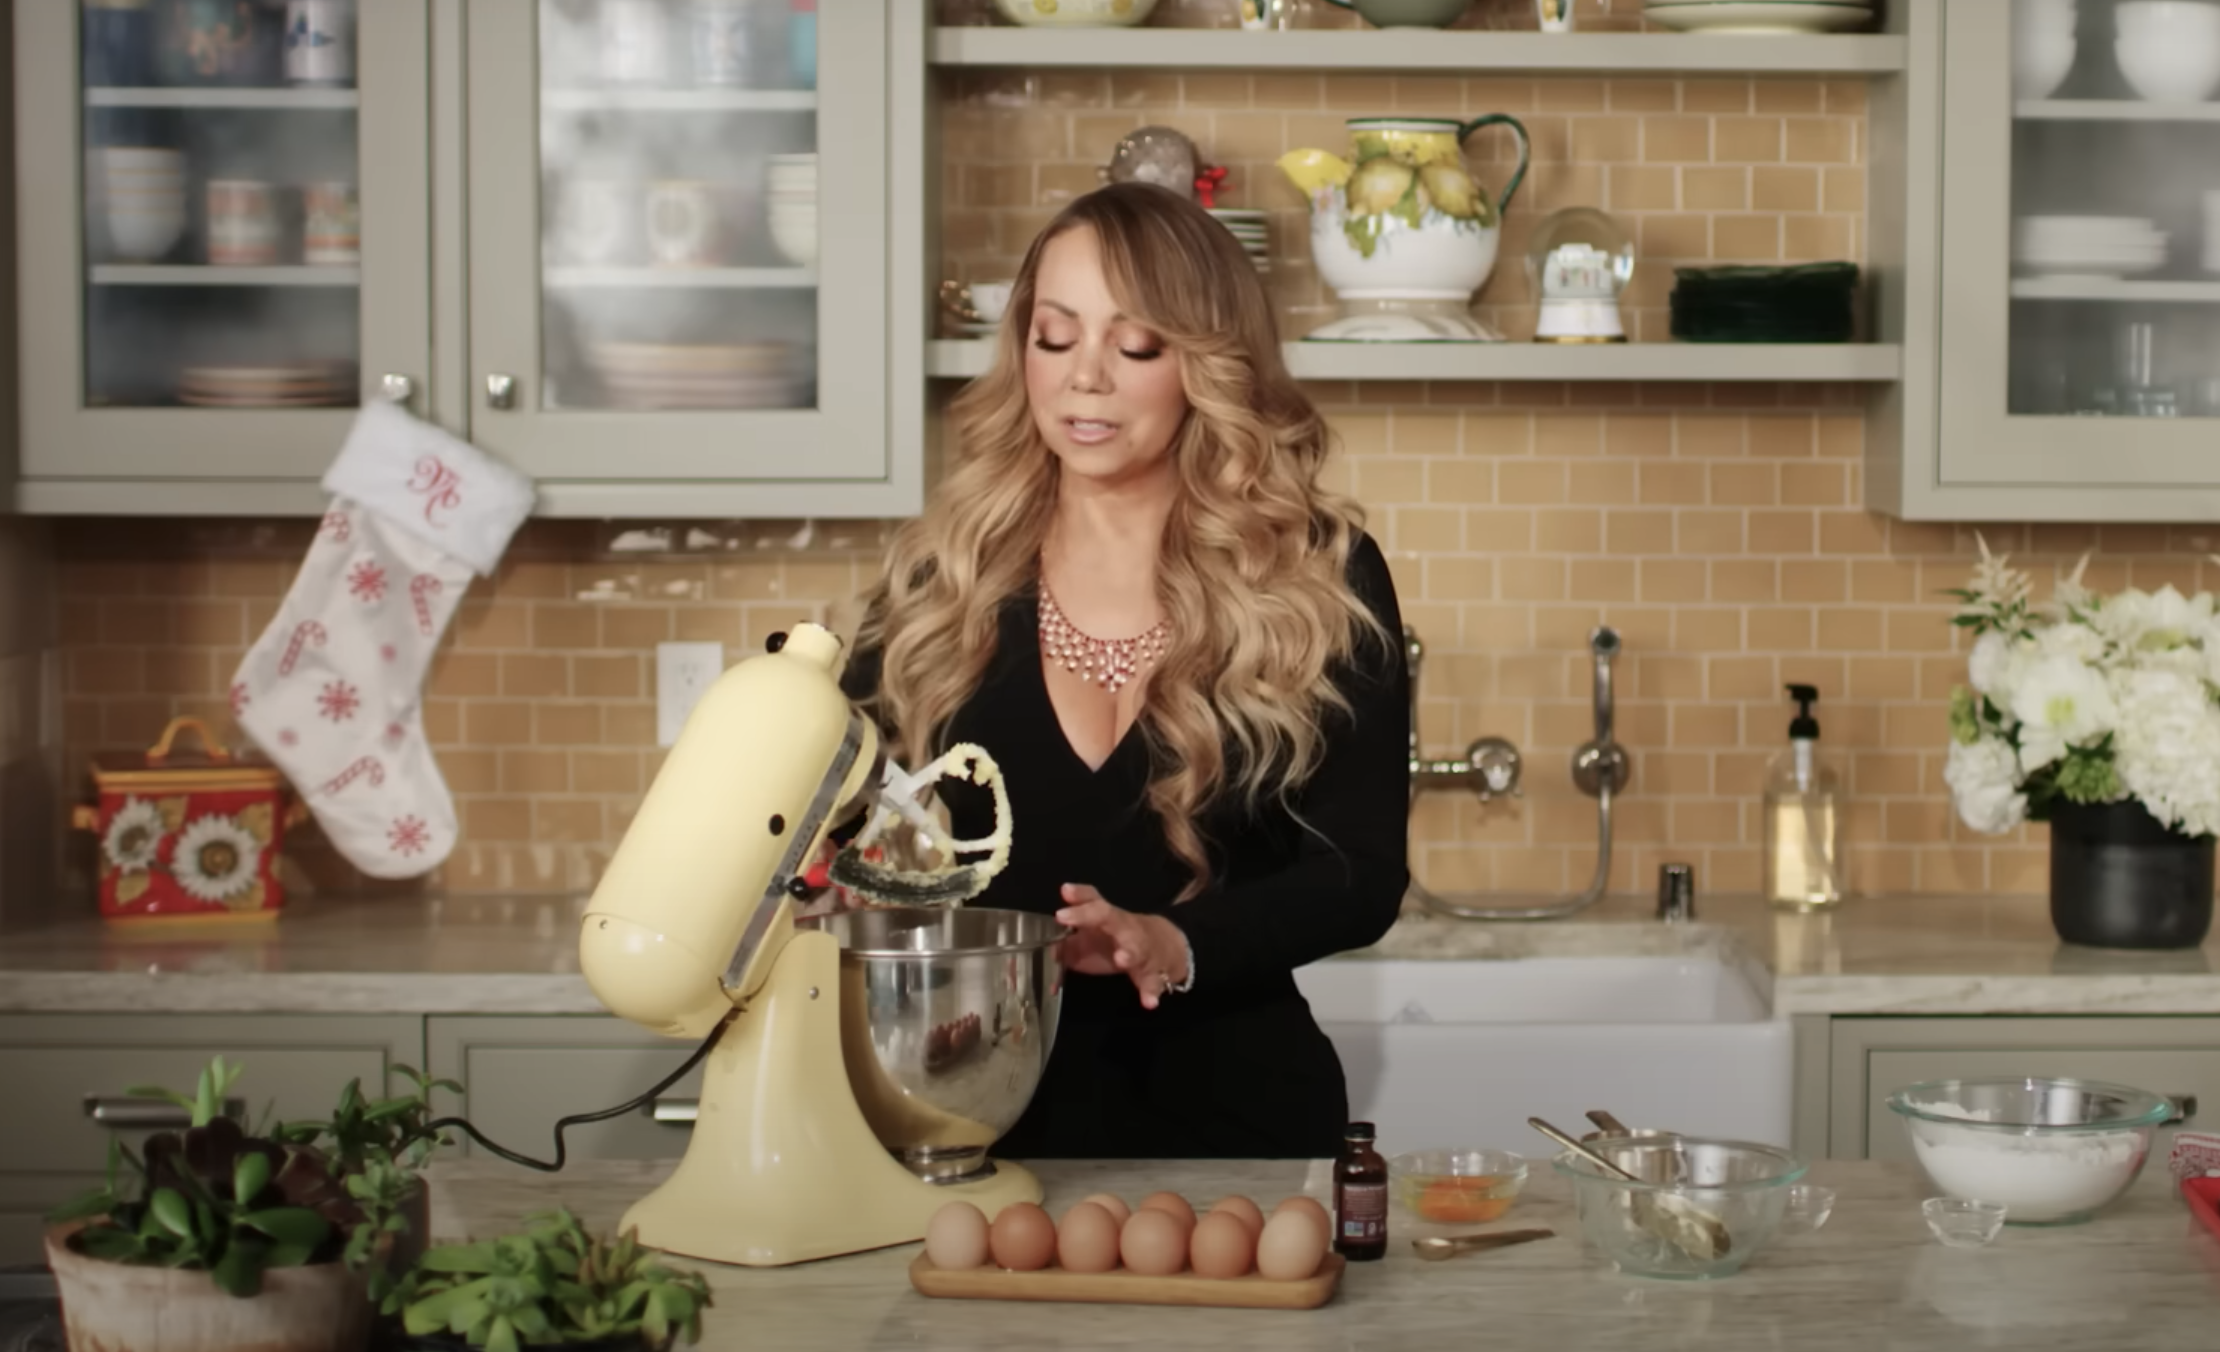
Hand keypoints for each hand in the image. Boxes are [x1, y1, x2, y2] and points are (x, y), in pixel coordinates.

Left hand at [1055, 883, 1189, 1009]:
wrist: (1162, 945)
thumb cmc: (1116, 939)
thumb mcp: (1090, 936)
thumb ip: (1066, 944)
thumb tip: (1046, 957)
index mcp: (1106, 917)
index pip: (1092, 900)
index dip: (1078, 897)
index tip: (1065, 892)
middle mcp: (1123, 927)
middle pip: (1109, 916)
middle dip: (1089, 916)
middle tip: (1065, 918)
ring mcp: (1140, 948)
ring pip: (1136, 948)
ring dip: (1129, 953)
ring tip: (1122, 959)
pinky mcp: (1153, 971)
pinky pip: (1153, 980)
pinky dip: (1152, 990)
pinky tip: (1149, 1002)